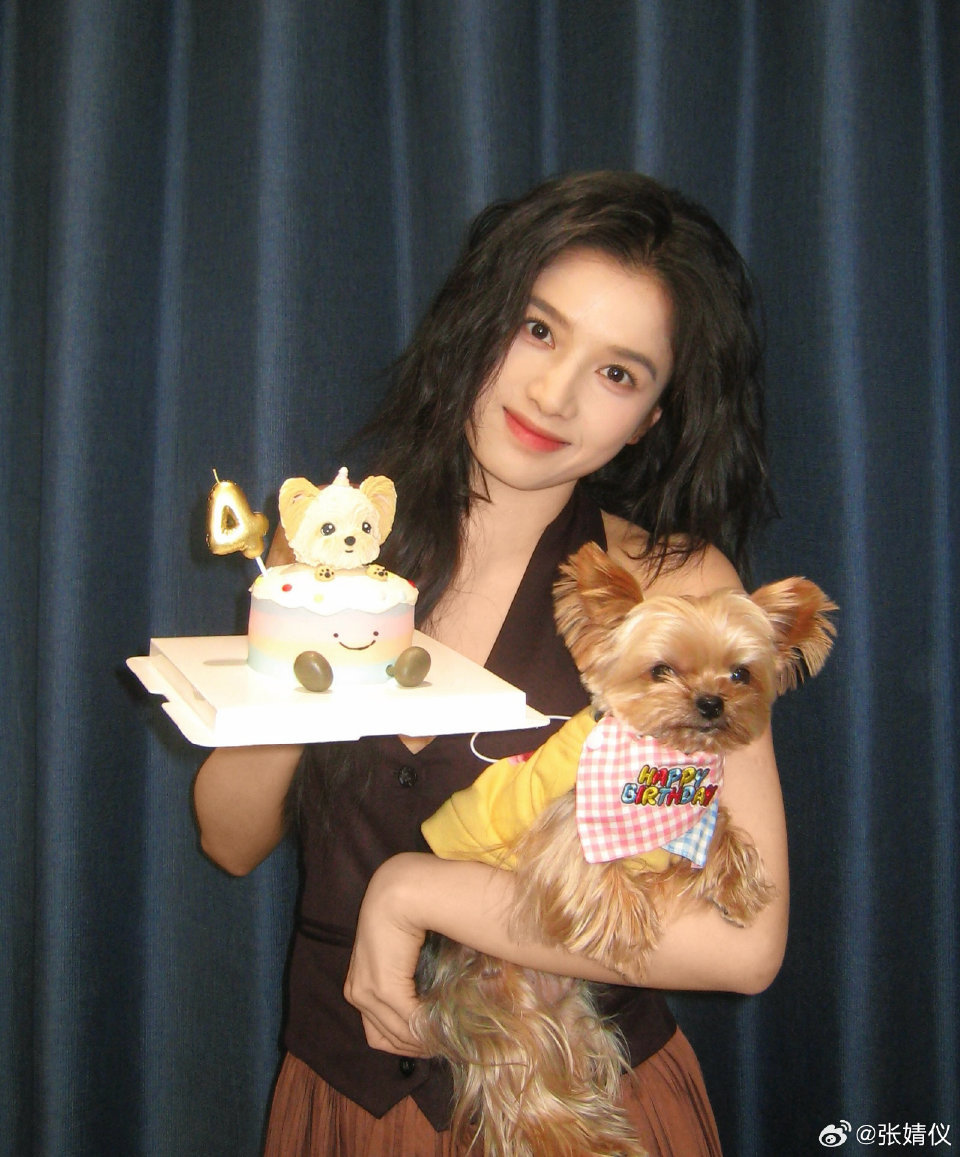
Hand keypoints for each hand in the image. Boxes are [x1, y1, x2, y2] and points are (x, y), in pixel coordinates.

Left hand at [343, 855, 427, 1055]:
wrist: (399, 893)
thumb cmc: (404, 918)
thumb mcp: (401, 956)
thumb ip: (408, 982)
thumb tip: (432, 1009)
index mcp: (357, 987)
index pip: (378, 1032)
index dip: (405, 1041)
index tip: (430, 1040)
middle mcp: (356, 994)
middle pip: (388, 1039)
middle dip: (416, 1045)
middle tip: (442, 1043)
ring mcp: (366, 993)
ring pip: (399, 1035)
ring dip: (424, 1041)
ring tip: (446, 1037)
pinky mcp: (382, 988)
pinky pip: (410, 1022)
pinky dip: (428, 1029)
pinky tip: (444, 1027)